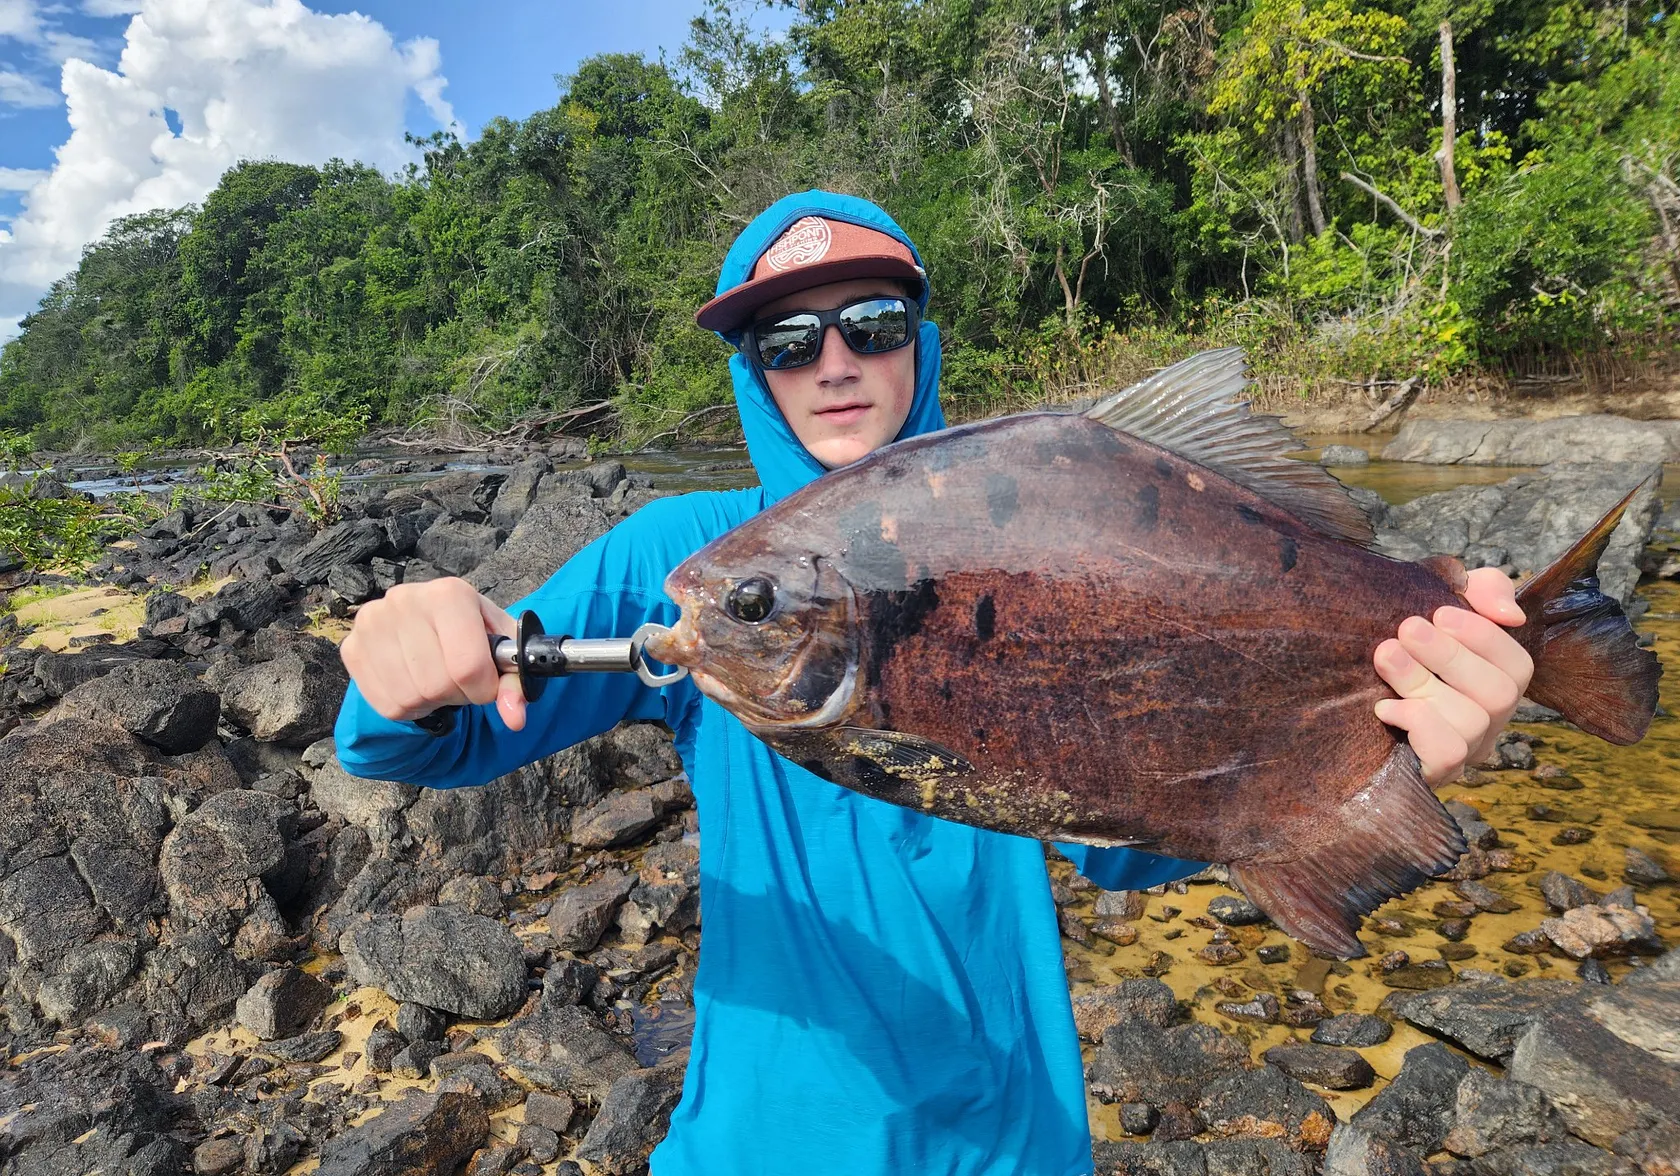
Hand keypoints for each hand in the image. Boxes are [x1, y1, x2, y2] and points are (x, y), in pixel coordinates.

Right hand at [340, 577, 527, 730]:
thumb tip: (514, 718)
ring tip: (438, 681)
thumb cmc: (471, 634)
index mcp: (449, 593)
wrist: (431, 623)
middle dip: (457, 695)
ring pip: (410, 697)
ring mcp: (372, 623)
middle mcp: (405, 600)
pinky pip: (385, 703)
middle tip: (460, 682)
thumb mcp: (501, 649)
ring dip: (431, 702)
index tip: (486, 685)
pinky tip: (415, 685)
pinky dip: (407, 707)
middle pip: (438, 684)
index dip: (483, 689)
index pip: (468, 665)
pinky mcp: (351, 647)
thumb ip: (514, 682)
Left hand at [1372, 567, 1533, 783]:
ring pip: (1470, 722)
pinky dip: (1418, 724)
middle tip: (1406, 629)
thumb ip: (1481, 592)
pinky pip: (1447, 754)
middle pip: (1499, 694)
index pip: (1517, 665)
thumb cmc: (1400, 647)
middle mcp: (1488, 721)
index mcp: (1493, 682)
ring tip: (1385, 657)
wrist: (1337, 702)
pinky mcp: (1432, 772)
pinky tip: (1384, 707)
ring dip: (1423, 682)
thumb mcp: (1438, 607)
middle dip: (1449, 655)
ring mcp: (1463, 750)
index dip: (1484, 636)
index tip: (1439, 612)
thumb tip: (1511, 615)